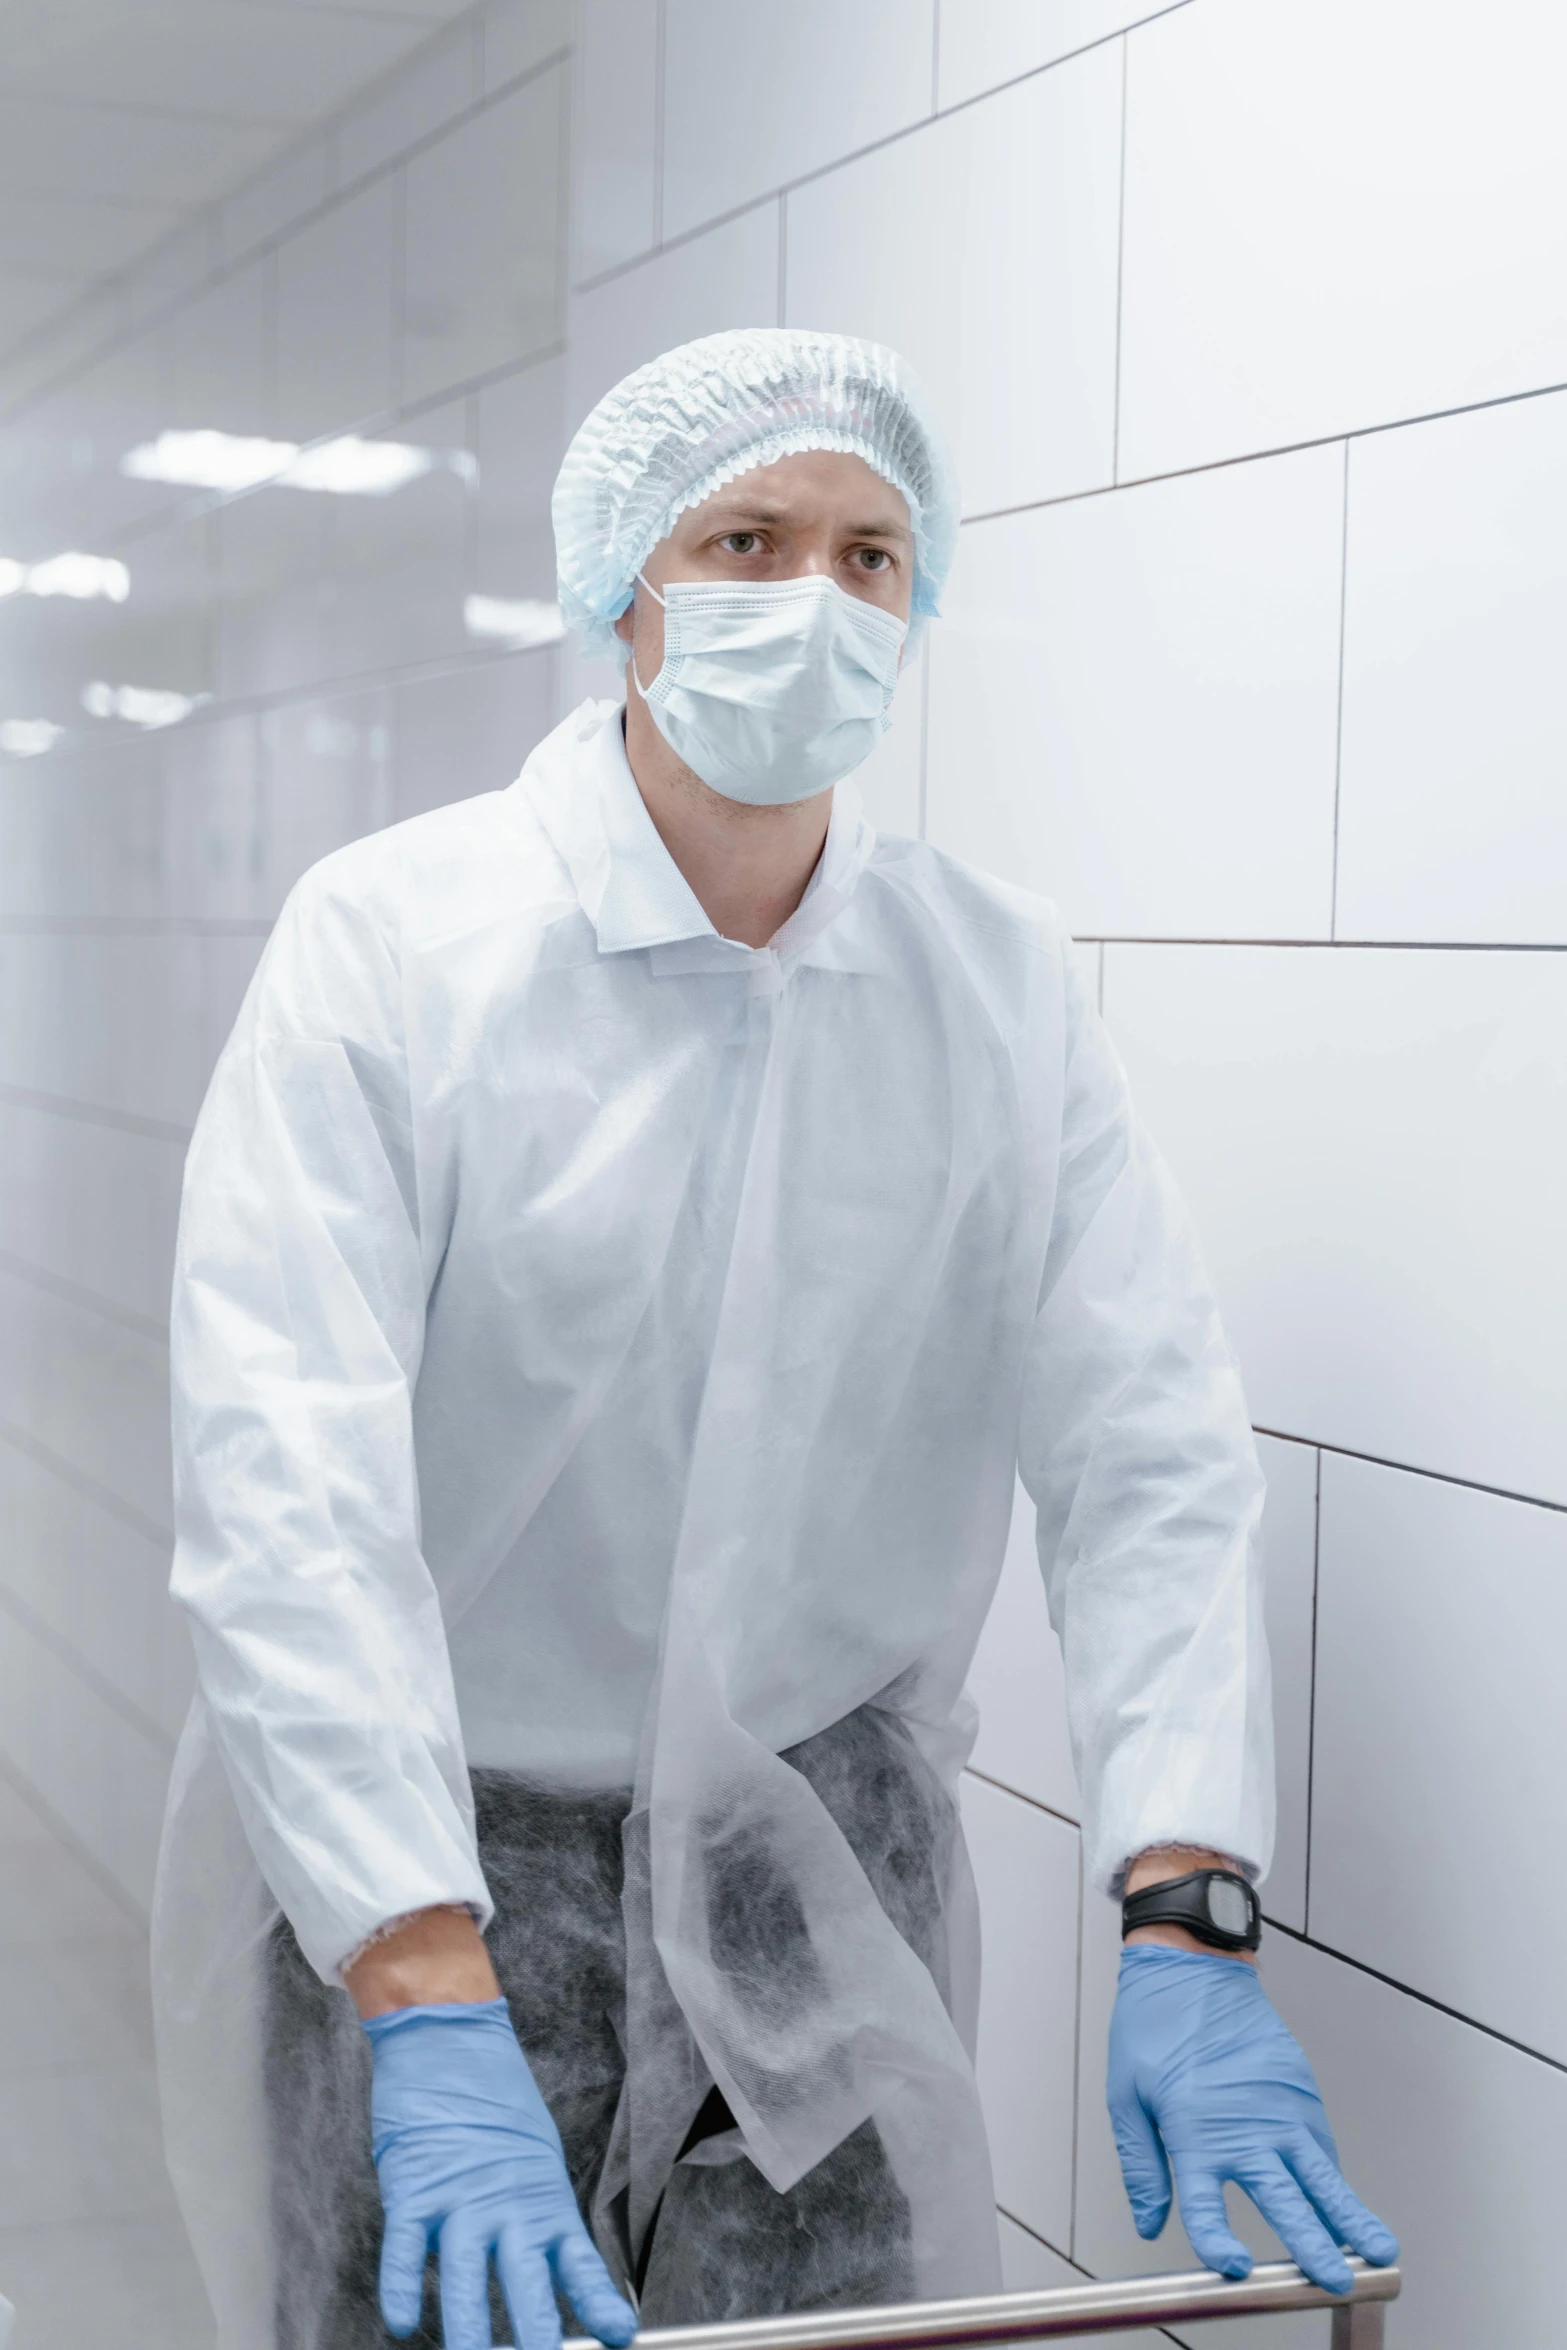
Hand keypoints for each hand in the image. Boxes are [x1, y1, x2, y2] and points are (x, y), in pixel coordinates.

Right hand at [364, 1999, 638, 2349]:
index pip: (577, 2264)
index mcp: (542, 2199)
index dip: (599, 2305)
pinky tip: (401, 2319)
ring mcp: (458, 2197)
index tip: (621, 2337)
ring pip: (465, 2275)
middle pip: (526, 2281)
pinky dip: (401, 2284)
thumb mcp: (533, 2157)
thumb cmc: (491, 2099)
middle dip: (536, 2335)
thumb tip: (546, 2272)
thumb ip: (535, 2217)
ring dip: (469, 2330)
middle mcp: (506, 2205)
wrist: (448, 2037)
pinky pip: (404, 2245)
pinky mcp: (412, 2186)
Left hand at [1107, 1946, 1397, 2293]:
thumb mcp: (1126, 2095)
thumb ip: (1142, 2166)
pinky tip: (1343, 2206)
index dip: (1219, 2243)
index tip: (1232, 2271)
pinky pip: (1320, 2145)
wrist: (1192, 1963)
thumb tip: (1149, 2222)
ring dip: (1351, 2218)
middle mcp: (1245, 2125)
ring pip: (1323, 2176)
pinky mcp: (1300, 2089)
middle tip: (1337, 2281)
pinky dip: (1334, 2179)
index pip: (1206, 2205)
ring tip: (1378, 2255)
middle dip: (1314, 2247)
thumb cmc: (1155, 2024)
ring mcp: (1280, 2107)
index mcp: (1193, 2130)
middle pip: (1285, 2200)